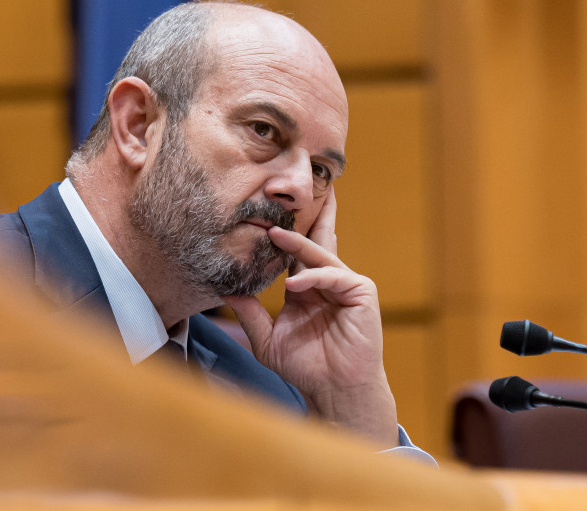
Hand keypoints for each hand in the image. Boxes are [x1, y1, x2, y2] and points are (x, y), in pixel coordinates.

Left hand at [224, 189, 397, 447]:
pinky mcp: (362, 292)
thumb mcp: (268, 339)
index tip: (261, 216)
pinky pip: (335, 276)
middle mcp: (327, 281)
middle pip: (314, 241)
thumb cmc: (306, 367)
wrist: (334, 390)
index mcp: (306, 288)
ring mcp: (346, 284)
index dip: (281, 235)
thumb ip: (250, 313)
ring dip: (299, 244)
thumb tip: (225, 291)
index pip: (294, 254)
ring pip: (321, 255)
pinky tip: (294, 285)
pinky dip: (314, 278)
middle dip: (302, 218)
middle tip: (283, 196)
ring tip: (275, 235)